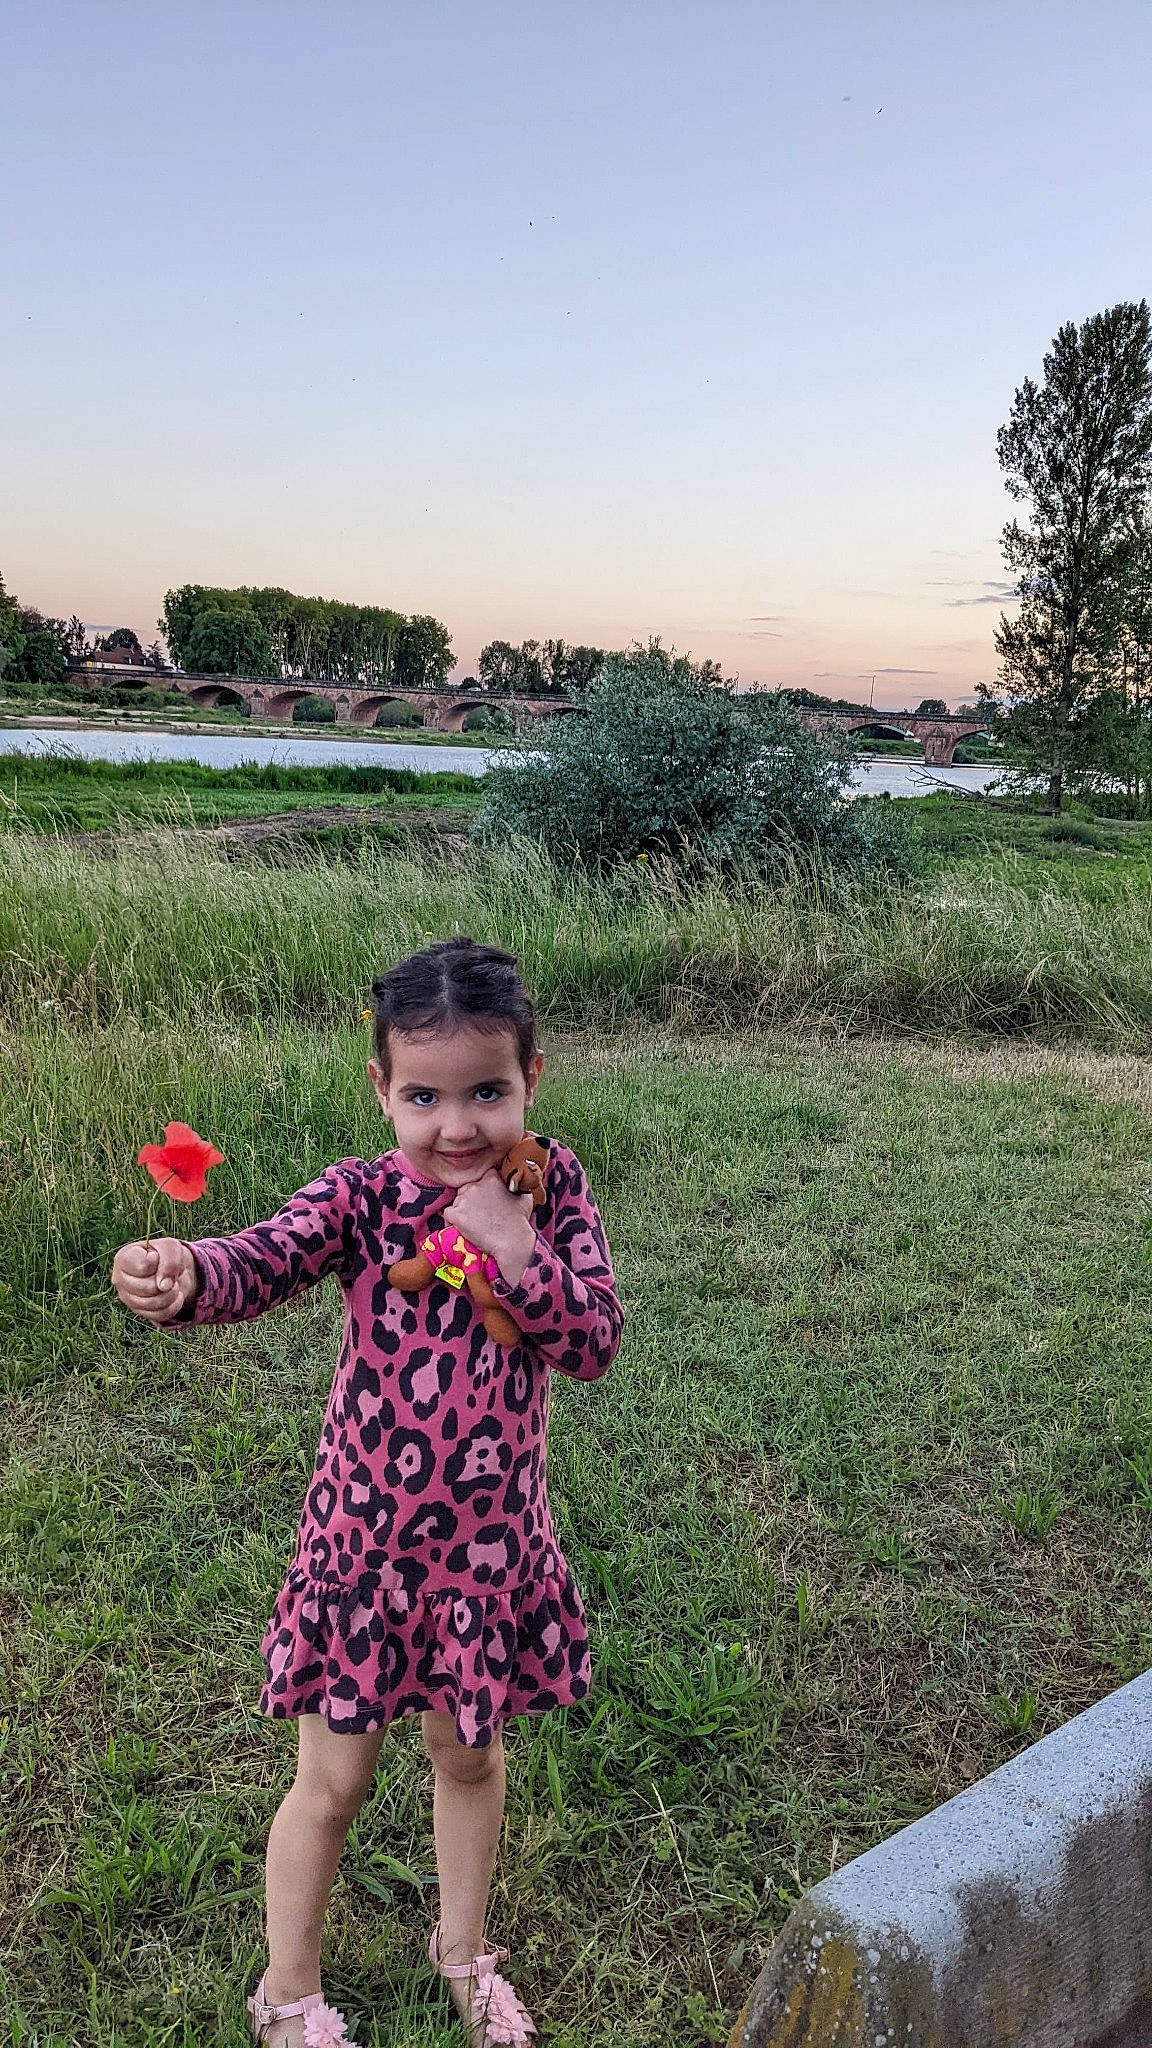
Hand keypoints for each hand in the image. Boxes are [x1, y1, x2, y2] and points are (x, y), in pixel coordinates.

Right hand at [111, 1238, 199, 1323]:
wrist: (170, 1270)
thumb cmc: (164, 1255)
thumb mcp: (170, 1247)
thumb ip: (169, 1260)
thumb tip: (164, 1286)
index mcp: (122, 1258)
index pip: (143, 1266)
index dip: (157, 1262)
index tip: (157, 1257)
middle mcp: (119, 1280)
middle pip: (147, 1287)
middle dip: (166, 1281)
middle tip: (169, 1274)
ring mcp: (127, 1298)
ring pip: (152, 1303)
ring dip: (172, 1293)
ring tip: (173, 1284)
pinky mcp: (138, 1312)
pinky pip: (160, 1315)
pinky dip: (174, 1305)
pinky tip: (174, 1295)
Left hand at [443, 1172, 534, 1287]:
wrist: (512, 1242)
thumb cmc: (520, 1222)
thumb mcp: (525, 1197)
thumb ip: (517, 1185)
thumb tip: (516, 1181)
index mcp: (491, 1178)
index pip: (481, 1177)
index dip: (483, 1189)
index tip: (487, 1198)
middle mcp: (475, 1186)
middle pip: (466, 1188)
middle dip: (471, 1199)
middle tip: (479, 1213)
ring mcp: (464, 1200)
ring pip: (456, 1201)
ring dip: (462, 1210)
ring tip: (472, 1223)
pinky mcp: (456, 1214)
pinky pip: (447, 1214)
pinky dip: (451, 1221)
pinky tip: (460, 1228)